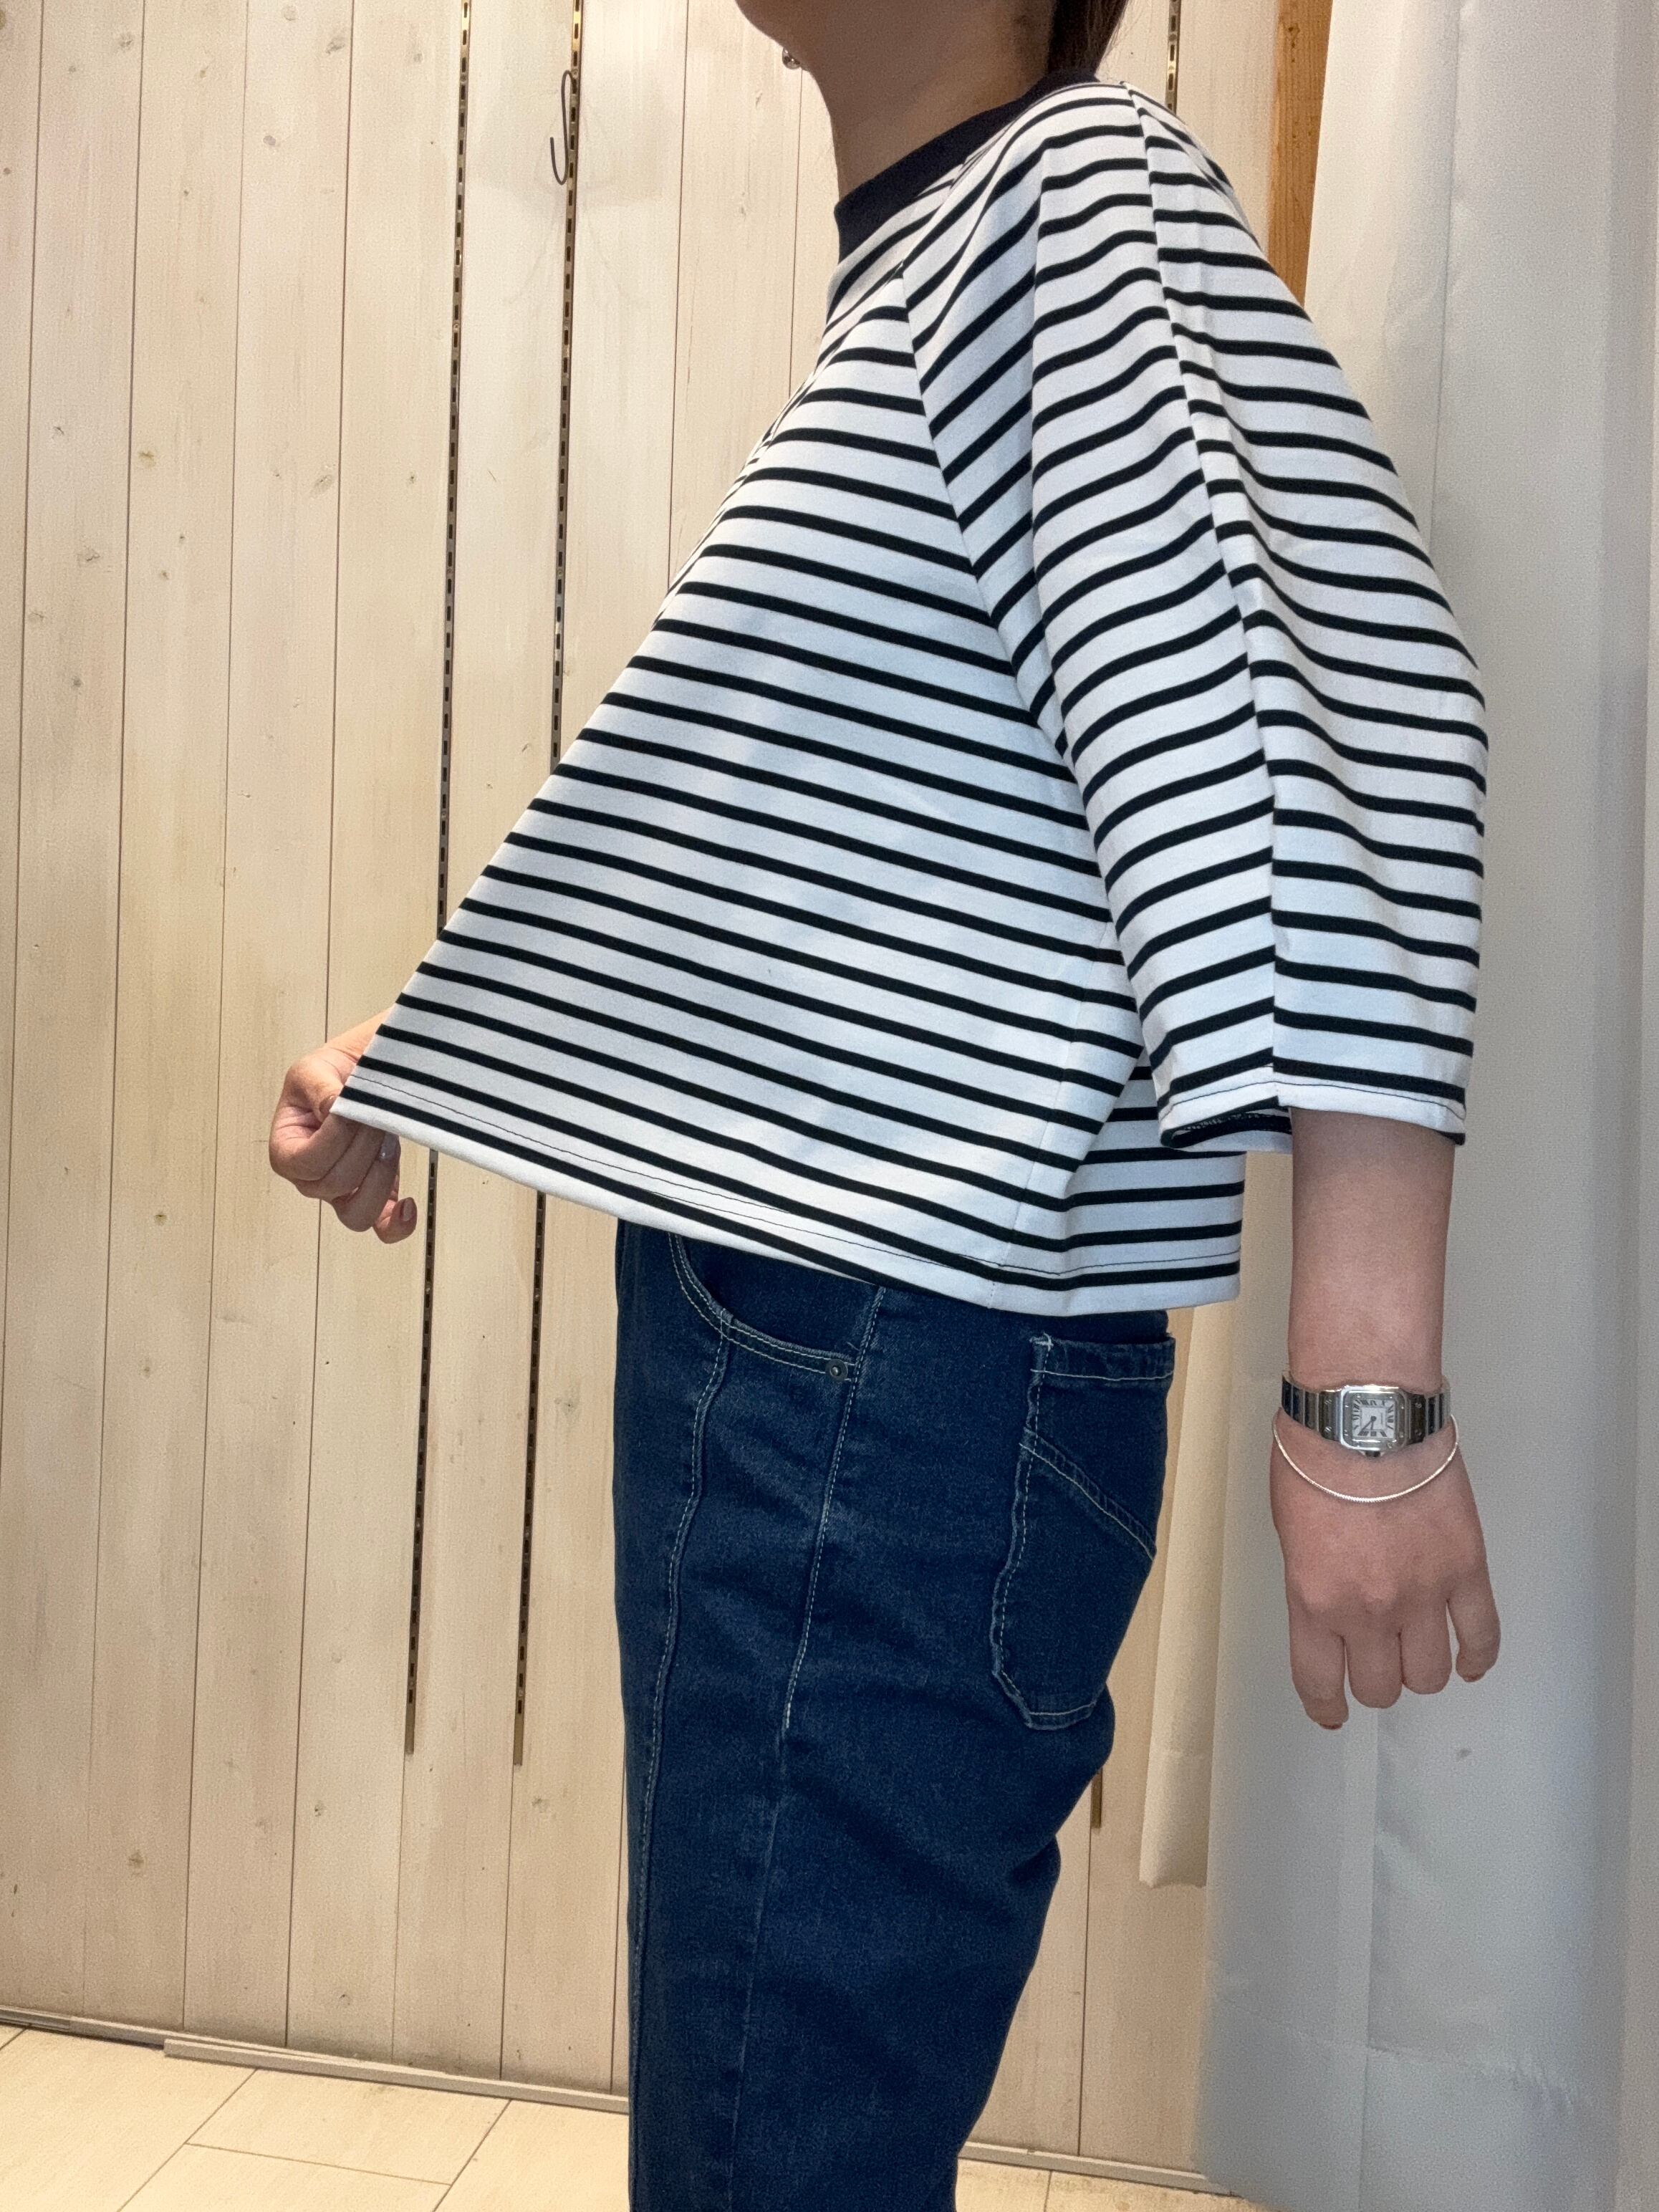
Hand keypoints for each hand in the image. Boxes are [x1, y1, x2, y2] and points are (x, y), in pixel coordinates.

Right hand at [269, 1021, 417, 1243]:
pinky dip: (396, 1223)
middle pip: (334, 1185)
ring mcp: (342, 1190)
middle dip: (362, 1147)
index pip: (305, 1163)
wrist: (367, 1073)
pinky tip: (407, 1204)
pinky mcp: (374, 1194)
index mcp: (286, 1147)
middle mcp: (310, 1177)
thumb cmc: (334, 1074)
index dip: (333, 1139)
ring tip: (388, 1142)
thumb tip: (334, 1110)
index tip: (351, 1110)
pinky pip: (382, 1226)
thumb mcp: (315, 1069)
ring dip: (380, 1177)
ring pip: (356, 1213)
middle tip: (374, 1115)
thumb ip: (320, 1089)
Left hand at [1270, 1419, 1500, 1728]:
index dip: (1327, 1706)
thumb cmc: (1315, 1458)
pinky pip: (1482, 1636)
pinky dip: (1476, 1657)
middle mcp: (1368, 1611)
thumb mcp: (1289, 1532)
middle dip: (1375, 1680)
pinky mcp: (1466, 1571)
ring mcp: (1422, 1595)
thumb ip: (1311, 1583)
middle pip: (1381, 1686)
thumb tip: (1330, 1608)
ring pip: (1431, 1674)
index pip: (1320, 1681)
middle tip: (1376, 1660)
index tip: (1331, 1712)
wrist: (1365, 1415)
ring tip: (1418, 1649)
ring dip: (1422, 1668)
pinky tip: (1468, 1660)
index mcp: (1314, 1601)